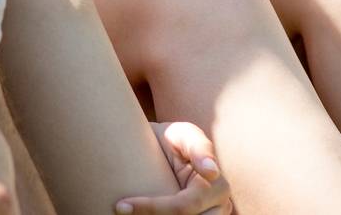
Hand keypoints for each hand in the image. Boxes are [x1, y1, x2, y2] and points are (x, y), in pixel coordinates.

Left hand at [115, 121, 231, 214]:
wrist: (161, 148)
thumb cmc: (174, 138)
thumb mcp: (185, 133)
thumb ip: (200, 146)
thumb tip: (212, 173)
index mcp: (218, 188)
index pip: (183, 207)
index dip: (152, 208)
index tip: (121, 206)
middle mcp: (218, 208)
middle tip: (122, 211)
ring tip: (129, 214)